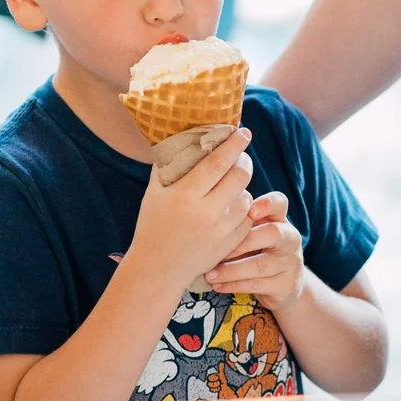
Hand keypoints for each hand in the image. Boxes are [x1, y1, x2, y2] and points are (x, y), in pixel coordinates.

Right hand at [130, 128, 253, 292]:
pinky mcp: (231, 243)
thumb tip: (181, 139)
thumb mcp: (154, 193)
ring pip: (247, 197)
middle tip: (241, 156)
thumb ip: (168, 166)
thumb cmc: (153, 225)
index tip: (243, 132)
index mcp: (185, 195)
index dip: (234, 145)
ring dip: (242, 186)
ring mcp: (221, 230)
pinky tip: (231, 206)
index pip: (218, 162)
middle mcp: (207, 212)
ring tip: (231, 184)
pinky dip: (242, 208)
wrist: (158, 268)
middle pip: (240, 177)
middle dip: (244, 162)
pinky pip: (247, 218)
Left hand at [204, 190, 304, 311]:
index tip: (250, 210)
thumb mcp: (252, 234)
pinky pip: (257, 285)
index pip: (279, 203)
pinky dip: (234, 285)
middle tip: (216, 249)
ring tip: (210, 274)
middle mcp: (290, 238)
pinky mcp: (287, 285)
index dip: (267, 204)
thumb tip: (205, 216)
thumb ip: (238, 223)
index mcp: (280, 220)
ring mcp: (291, 263)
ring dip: (232, 270)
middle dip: (242, 242)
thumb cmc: (258, 251)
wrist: (283, 284)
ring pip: (261, 265)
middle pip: (273, 233)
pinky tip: (218, 285)